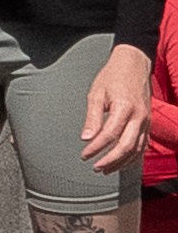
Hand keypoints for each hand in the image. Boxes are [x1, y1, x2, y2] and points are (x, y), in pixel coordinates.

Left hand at [82, 41, 151, 173]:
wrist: (134, 64)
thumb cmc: (113, 76)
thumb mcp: (97, 93)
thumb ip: (92, 117)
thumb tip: (86, 138)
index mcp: (124, 107)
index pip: (109, 135)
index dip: (96, 148)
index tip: (84, 155)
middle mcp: (139, 116)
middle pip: (126, 146)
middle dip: (110, 160)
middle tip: (95, 167)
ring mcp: (146, 121)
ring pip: (136, 149)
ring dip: (121, 162)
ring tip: (105, 168)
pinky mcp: (148, 123)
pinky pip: (142, 145)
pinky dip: (132, 156)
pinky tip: (121, 161)